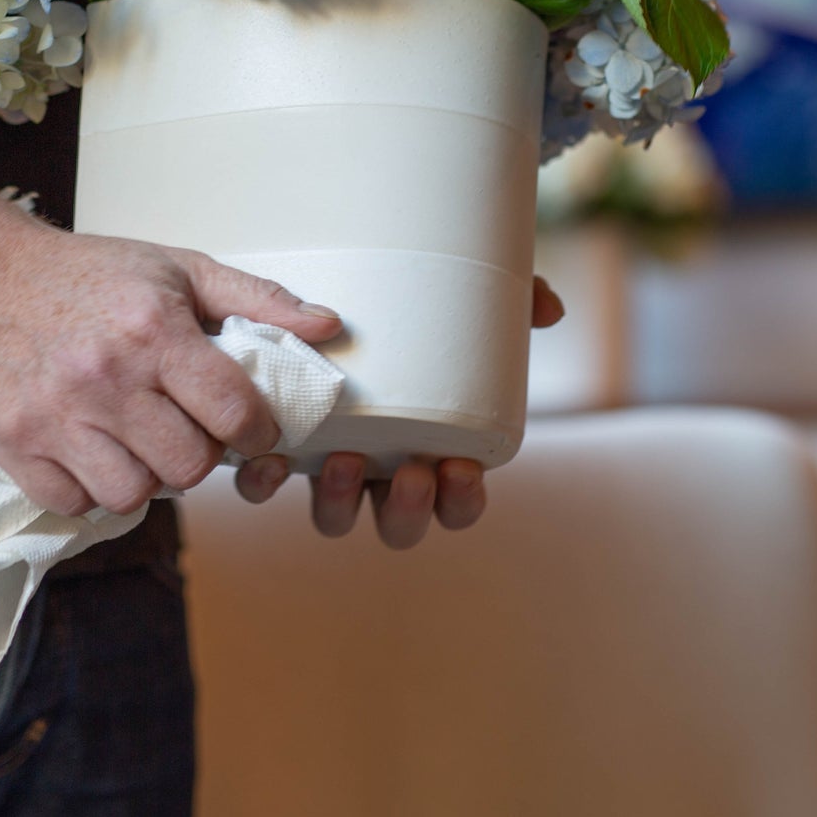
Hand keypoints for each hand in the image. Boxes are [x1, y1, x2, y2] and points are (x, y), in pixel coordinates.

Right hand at [0, 228, 344, 517]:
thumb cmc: (95, 275)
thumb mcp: (181, 269)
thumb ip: (258, 300)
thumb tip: (329, 326)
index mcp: (153, 331)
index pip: (232, 411)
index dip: (258, 430)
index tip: (253, 427)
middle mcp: (104, 378)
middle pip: (188, 466)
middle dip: (202, 453)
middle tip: (188, 428)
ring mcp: (55, 416)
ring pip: (134, 495)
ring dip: (148, 475)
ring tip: (140, 438)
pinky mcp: (16, 444)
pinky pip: (77, 504)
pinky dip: (93, 487)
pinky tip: (96, 448)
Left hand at [233, 274, 565, 547]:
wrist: (320, 292)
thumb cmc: (410, 316)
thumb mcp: (464, 304)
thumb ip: (512, 302)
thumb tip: (550, 310)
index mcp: (430, 450)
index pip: (458, 501)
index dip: (463, 501)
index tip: (463, 468)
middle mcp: (379, 470)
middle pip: (400, 525)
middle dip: (411, 511)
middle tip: (414, 471)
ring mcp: (326, 462)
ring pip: (334, 517)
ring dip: (340, 503)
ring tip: (341, 459)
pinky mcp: (277, 445)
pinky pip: (266, 488)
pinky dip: (267, 483)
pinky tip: (271, 457)